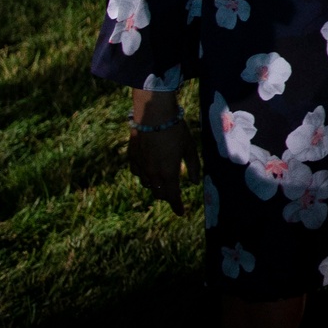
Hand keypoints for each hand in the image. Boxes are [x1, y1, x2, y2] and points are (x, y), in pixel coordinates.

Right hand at [126, 90, 196, 212]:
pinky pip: (138, 173)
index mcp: (168, 173)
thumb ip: (194, 166)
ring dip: (156, 185)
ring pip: (148, 184)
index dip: (177, 206)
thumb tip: (195, 182)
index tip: (181, 212)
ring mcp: (140, 166)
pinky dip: (145, 175)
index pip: (172, 196)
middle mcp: (153, 173)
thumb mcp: (190, 148)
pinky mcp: (132, 158)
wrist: (153, 115)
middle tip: (174, 193)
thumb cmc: (176, 130)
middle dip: (167, 195)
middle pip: (159, 193)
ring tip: (164, 180)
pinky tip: (149, 169)